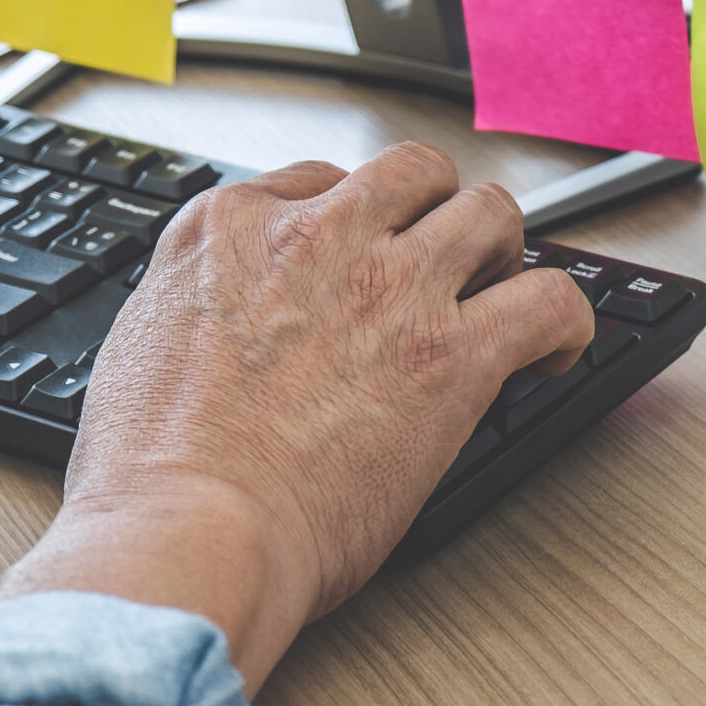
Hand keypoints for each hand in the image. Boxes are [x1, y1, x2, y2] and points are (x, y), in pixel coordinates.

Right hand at [0, 142, 592, 692]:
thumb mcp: (140, 346)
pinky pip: (551, 298)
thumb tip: (226, 321)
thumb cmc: (153, 477)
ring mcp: (393, 286)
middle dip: (435, 213)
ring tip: (499, 298)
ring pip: (491, 211)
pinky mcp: (455, 351)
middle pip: (412, 173)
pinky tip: (551, 353)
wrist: (189, 533)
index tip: (364, 262)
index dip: (354, 225)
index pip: (318, 181)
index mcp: (231, 229)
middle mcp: (319, 236)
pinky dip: (565, 323)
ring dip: (502, 253)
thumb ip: (197, 306)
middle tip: (442, 267)